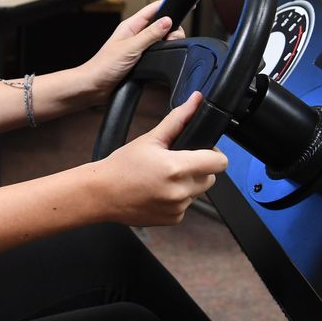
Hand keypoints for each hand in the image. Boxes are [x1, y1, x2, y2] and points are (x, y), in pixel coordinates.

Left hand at [79, 0, 183, 103]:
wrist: (94, 86)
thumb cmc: (104, 66)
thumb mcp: (130, 48)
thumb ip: (150, 34)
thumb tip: (167, 21)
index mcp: (131, 26)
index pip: (154, 9)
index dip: (169, 4)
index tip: (184, 5)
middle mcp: (135, 35)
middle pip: (161, 24)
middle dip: (171, 30)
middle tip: (171, 40)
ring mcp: (138, 47)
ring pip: (160, 39)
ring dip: (166, 43)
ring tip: (165, 50)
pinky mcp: (139, 60)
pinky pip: (156, 52)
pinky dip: (163, 54)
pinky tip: (163, 58)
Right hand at [94, 92, 226, 225]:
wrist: (101, 193)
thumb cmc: (121, 166)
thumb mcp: (150, 139)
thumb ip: (178, 119)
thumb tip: (195, 101)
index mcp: (177, 168)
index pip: (219, 162)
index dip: (213, 153)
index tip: (200, 151)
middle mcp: (180, 191)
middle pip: (210, 177)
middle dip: (198, 168)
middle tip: (175, 163)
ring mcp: (177, 208)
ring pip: (198, 192)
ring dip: (187, 184)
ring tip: (162, 178)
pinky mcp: (173, 219)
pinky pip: (186, 205)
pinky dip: (177, 198)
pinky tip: (158, 191)